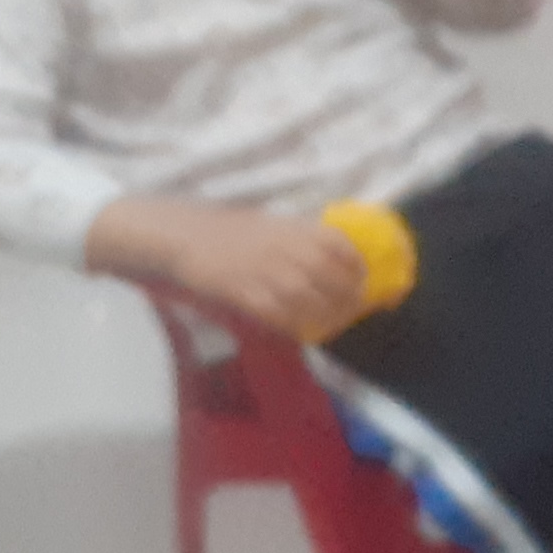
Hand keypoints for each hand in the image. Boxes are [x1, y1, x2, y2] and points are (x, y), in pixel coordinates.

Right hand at [134, 200, 368, 335]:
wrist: (191, 235)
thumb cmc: (237, 230)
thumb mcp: (281, 225)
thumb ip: (309, 240)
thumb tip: (340, 262)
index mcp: (304, 230)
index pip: (348, 253)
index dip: (360, 274)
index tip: (362, 287)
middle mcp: (292, 251)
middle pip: (336, 283)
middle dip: (349, 302)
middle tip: (350, 313)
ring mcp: (270, 273)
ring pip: (311, 303)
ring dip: (325, 318)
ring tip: (329, 325)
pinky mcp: (247, 293)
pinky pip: (279, 315)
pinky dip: (293, 324)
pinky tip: (297, 328)